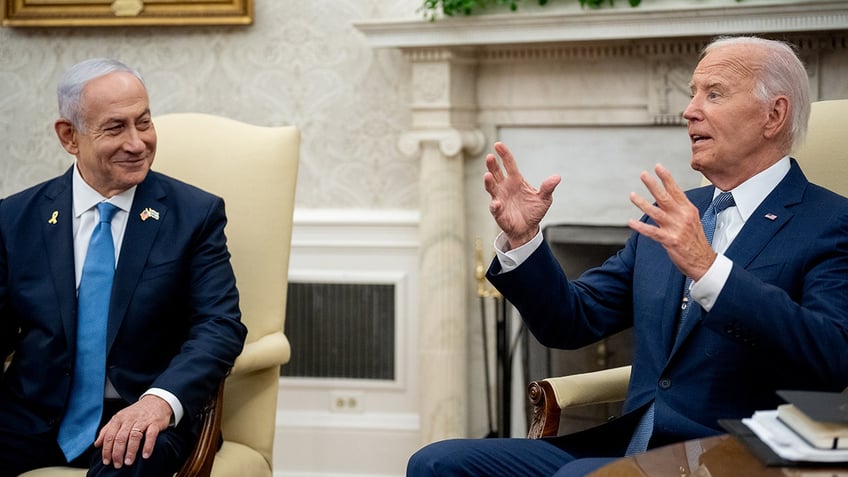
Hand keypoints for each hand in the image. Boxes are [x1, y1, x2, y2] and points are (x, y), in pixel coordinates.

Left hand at [94, 394, 171, 467]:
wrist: (156, 401)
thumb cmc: (137, 412)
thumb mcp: (120, 418)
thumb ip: (107, 430)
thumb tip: (97, 444)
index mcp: (119, 419)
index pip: (109, 436)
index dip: (107, 450)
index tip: (107, 461)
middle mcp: (130, 419)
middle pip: (120, 438)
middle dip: (117, 453)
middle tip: (118, 464)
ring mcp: (143, 421)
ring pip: (134, 436)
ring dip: (130, 451)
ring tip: (129, 462)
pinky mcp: (155, 423)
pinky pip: (151, 435)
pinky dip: (148, 446)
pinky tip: (145, 455)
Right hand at [483, 142, 560, 249]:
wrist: (528, 229)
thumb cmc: (533, 211)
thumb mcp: (544, 199)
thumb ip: (548, 187)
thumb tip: (557, 177)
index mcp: (516, 180)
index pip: (508, 164)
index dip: (504, 154)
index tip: (498, 145)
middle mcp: (505, 187)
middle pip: (496, 173)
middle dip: (492, 165)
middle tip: (489, 157)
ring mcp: (500, 198)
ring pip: (492, 188)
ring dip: (489, 182)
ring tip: (487, 176)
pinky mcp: (498, 212)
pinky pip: (495, 207)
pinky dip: (495, 205)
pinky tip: (497, 203)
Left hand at [627, 164, 715, 280]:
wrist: (703, 261)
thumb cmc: (695, 241)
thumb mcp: (691, 220)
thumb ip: (678, 209)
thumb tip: (665, 198)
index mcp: (688, 210)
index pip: (676, 190)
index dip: (666, 178)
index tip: (658, 167)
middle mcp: (682, 217)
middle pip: (665, 197)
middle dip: (653, 185)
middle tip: (643, 174)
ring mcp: (676, 228)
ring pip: (656, 212)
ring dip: (642, 203)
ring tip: (632, 195)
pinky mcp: (670, 241)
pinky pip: (652, 232)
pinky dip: (641, 227)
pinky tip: (631, 222)